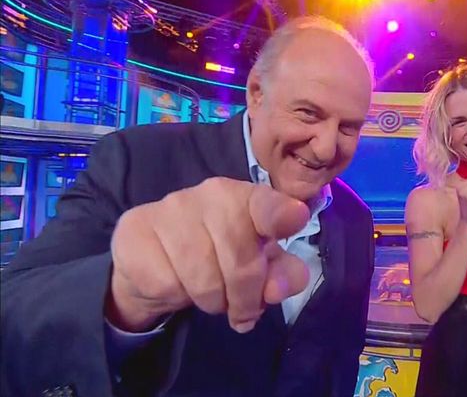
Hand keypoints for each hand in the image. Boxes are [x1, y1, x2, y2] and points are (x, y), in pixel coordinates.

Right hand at [107, 177, 310, 333]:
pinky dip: (176, 298)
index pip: (265, 203)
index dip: (280, 214)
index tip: (295, 217)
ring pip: (203, 278)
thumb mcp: (259, 267)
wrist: (155, 267)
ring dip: (213, 301)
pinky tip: (176, 286)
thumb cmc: (218, 259)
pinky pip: (167, 284)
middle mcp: (209, 194)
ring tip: (211, 297)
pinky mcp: (135, 232)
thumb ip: (281, 275)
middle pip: (240, 261)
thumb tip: (279, 288)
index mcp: (245, 197)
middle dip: (247, 297)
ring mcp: (168, 209)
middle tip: (242, 309)